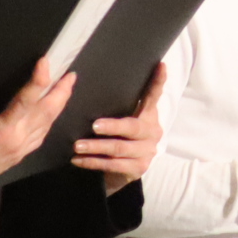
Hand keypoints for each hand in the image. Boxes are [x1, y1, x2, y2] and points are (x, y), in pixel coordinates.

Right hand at [0, 56, 75, 209]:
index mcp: (3, 130)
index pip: (26, 100)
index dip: (38, 80)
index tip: (45, 62)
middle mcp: (19, 138)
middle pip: (47, 111)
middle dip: (61, 92)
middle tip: (72, 75)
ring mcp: (23, 147)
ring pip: (49, 122)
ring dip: (60, 104)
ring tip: (67, 87)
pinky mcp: (23, 153)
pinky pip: (43, 133)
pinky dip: (51, 119)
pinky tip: (53, 111)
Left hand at [71, 62, 165, 192]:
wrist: (123, 172)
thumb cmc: (119, 138)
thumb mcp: (123, 120)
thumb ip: (118, 106)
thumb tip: (85, 83)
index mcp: (149, 115)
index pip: (154, 96)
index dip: (158, 81)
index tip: (160, 65)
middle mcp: (153, 131)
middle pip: (132, 127)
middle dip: (112, 126)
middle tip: (94, 125)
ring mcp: (147, 151)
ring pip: (119, 148)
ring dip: (96, 147)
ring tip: (77, 145)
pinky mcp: (138, 168)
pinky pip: (113, 165)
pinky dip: (93, 162)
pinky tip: (78, 160)